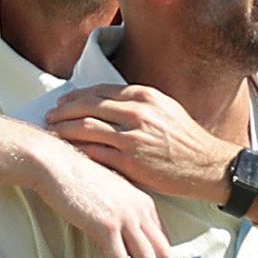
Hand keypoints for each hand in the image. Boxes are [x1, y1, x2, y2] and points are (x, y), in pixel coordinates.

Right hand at [30, 138, 169, 257]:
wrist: (56, 165)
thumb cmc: (77, 178)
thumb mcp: (111, 192)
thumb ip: (124, 211)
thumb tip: (126, 237)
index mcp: (144, 201)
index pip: (164, 239)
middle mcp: (140, 209)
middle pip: (162, 253)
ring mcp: (125, 217)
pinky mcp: (106, 226)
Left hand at [46, 84, 236, 203]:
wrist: (207, 166)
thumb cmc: (186, 139)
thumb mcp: (164, 109)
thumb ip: (137, 104)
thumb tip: (109, 102)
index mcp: (144, 96)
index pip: (99, 91)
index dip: (77, 97)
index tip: (63, 103)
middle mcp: (137, 112)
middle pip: (88, 106)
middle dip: (64, 111)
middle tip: (49, 117)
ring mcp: (132, 137)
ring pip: (86, 128)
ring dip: (64, 130)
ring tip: (52, 133)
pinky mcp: (130, 161)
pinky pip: (95, 153)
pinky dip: (78, 151)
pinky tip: (68, 154)